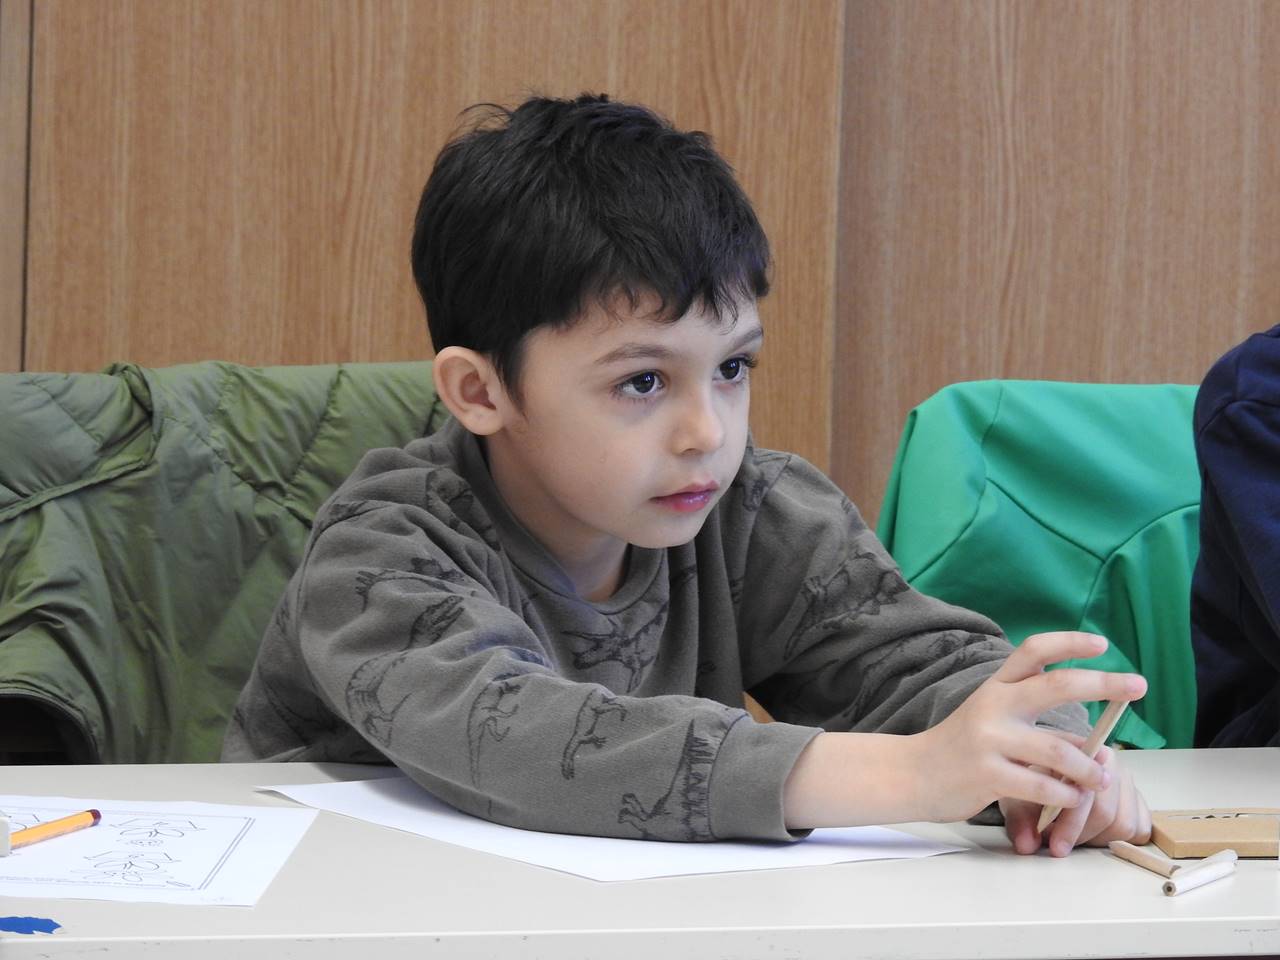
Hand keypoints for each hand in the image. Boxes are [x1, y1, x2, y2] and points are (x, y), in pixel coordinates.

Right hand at [909, 632, 1146, 826]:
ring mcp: (989, 739)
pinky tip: (1069, 799)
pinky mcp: (986, 774)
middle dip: (1103, 683)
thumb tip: (1092, 745)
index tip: (1102, 644)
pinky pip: (1040, 786)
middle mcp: (994, 704)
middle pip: (1056, 685)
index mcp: (997, 686)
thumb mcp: (993, 721)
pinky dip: (1064, 795)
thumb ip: (1036, 726)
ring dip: (1088, 768)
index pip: (1034, 651)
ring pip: (1057, 749)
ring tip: (1100, 779)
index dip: (1069, 643)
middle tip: (1138, 685)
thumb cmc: (961, 747)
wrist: (911, 773)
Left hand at [1000, 736, 1151, 855]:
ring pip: (1124, 825)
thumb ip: (1021, 819)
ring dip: (1098, 839)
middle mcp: (1109, 763)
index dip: (1070, 825)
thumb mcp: (1019, 794)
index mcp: (1081, 753)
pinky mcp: (1138, 798)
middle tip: (1060, 846)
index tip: (1055, 847)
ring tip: (1076, 837)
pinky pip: (1140, 829)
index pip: (1085, 794)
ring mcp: (1127, 780)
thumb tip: (1025, 845)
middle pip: (1106, 813)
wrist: (1049, 765)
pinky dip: (1119, 839)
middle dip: (1081, 835)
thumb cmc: (1034, 778)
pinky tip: (1096, 835)